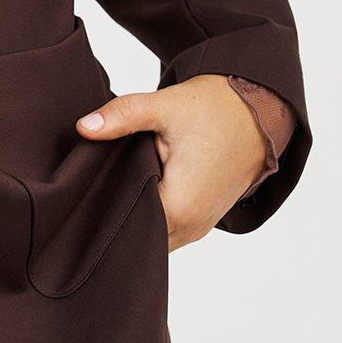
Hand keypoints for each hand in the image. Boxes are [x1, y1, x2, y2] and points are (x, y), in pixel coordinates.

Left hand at [75, 73, 268, 251]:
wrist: (260, 110)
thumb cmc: (216, 109)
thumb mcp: (165, 106)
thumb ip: (123, 117)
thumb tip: (83, 127)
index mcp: (180, 206)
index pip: (126, 227)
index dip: (100, 210)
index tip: (81, 192)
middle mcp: (192, 227)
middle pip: (139, 235)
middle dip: (115, 216)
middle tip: (89, 189)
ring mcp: (200, 227)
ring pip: (154, 236)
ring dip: (135, 216)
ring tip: (112, 188)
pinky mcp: (204, 220)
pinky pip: (169, 229)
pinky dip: (152, 215)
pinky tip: (136, 191)